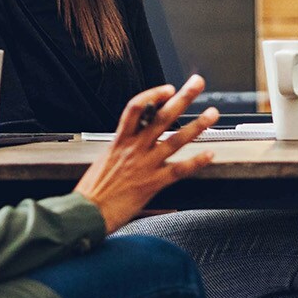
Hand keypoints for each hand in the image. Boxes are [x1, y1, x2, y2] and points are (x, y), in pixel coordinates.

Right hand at [73, 75, 218, 232]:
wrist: (85, 213)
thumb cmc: (91, 192)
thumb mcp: (103, 163)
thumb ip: (121, 154)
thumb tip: (131, 151)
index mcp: (119, 142)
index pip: (135, 108)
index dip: (152, 95)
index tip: (167, 89)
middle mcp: (134, 149)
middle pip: (161, 116)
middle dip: (182, 97)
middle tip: (197, 84)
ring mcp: (144, 165)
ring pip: (175, 139)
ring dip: (196, 125)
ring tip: (211, 114)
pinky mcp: (152, 184)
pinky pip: (178, 169)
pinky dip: (196, 162)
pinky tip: (209, 154)